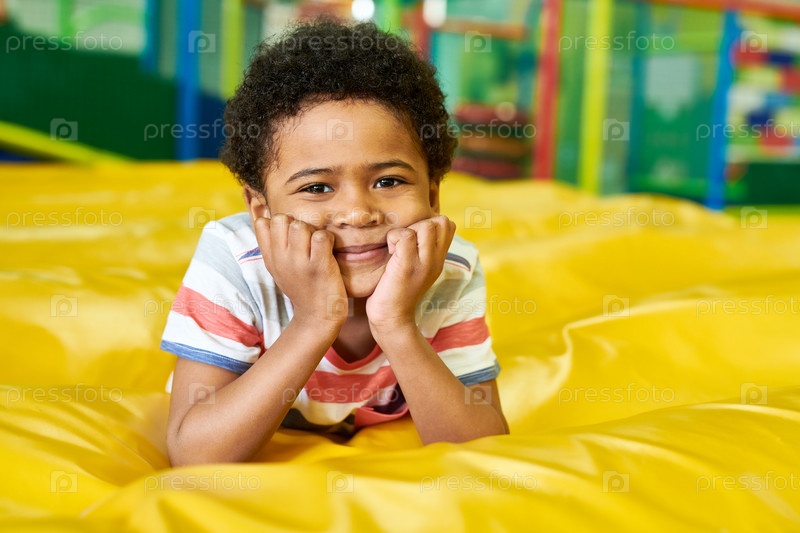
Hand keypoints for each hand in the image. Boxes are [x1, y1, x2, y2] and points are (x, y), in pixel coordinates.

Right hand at [253, 214, 347, 325]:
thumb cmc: (302, 287)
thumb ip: (271, 243)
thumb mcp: (278, 267)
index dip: (279, 222)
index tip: (290, 235)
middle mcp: (281, 259)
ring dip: (313, 230)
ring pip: (300, 225)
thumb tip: (261, 211)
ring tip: (318, 245)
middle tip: (307, 240)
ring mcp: (299, 263)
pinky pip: (321, 236)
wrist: (318, 318)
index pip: (262, 224)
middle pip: (282, 219)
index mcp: (270, 258)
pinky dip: (328, 239)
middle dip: (296, 223)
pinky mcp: (319, 267)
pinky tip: (329, 250)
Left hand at [366, 215, 455, 332]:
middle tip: (404, 243)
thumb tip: (411, 227)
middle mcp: (436, 260)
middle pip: (440, 221)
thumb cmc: (396, 290)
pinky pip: (405, 236)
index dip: (429, 222)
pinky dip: (393, 238)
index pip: (448, 224)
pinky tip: (390, 252)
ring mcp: (424, 263)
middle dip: (419, 224)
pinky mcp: (408, 266)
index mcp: (439, 259)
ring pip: (425, 226)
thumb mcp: (415, 268)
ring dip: (406, 231)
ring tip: (396, 248)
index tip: (413, 238)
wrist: (392, 319)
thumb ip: (420, 249)